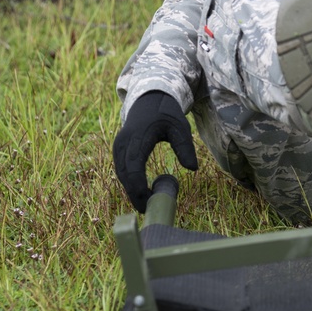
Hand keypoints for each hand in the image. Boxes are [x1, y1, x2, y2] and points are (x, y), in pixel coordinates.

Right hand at [112, 91, 198, 211]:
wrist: (148, 100)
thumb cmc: (166, 113)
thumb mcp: (180, 127)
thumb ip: (185, 147)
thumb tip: (193, 169)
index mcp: (138, 136)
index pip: (133, 166)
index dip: (138, 187)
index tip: (148, 201)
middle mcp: (123, 143)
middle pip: (124, 174)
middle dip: (133, 194)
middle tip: (148, 210)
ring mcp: (118, 146)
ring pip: (120, 174)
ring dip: (130, 190)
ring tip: (145, 204)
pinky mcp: (118, 150)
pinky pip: (121, 170)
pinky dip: (129, 182)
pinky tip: (140, 192)